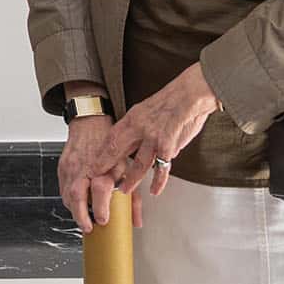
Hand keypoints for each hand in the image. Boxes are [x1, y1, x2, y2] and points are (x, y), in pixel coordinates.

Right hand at [58, 113, 124, 233]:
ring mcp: (71, 168)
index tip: (103, 220)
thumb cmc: (110, 145)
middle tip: (88, 227)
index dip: (101, 208)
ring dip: (74, 211)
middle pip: (78, 196)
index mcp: (104, 166)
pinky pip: (62, 189)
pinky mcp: (62, 168)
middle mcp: (86, 167)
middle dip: (81, 216)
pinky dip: (69, 201)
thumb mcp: (125, 168)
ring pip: (67, 195)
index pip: (100, 190)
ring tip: (83, 220)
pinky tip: (75, 206)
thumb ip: (132, 196)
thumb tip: (135, 221)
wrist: (89, 123)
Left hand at [104, 65, 223, 209]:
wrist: (190, 93)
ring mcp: (153, 138)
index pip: (110, 137)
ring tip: (124, 190)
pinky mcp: (168, 146)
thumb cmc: (173, 100)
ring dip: (131, 180)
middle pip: (116, 151)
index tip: (93, 163)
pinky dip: (159, 182)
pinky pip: (162, 169)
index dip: (100, 152)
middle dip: (105, 167)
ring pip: (138, 165)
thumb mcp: (147, 109)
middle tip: (96, 179)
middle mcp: (139, 128)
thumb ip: (140, 127)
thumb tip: (136, 142)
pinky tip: (155, 190)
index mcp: (132, 118)